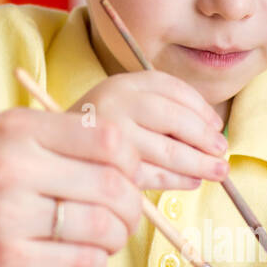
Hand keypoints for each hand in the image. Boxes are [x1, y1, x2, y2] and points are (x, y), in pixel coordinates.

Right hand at [0, 107, 146, 266]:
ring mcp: (10, 214)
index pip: (109, 140)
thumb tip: (123, 157)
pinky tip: (80, 252)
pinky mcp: (8, 259)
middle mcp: (14, 166)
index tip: (125, 176)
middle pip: (113, 186)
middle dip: (130, 206)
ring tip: (103, 235)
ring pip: (102, 226)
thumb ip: (55, 139)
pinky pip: (81, 260)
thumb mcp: (0, 135)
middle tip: (122, 214)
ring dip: (115, 235)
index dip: (130, 162)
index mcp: (18, 128)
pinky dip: (93, 258)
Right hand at [68, 69, 228, 191]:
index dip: (200, 107)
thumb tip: (213, 132)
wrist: (45, 153)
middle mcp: (113, 103)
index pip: (170, 88)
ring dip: (197, 163)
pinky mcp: (106, 166)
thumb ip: (159, 111)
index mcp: (121, 84)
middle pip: (172, 117)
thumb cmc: (94, 133)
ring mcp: (108, 135)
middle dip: (203, 137)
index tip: (216, 125)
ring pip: (165, 150)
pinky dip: (176, 179)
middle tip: (222, 152)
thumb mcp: (121, 107)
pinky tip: (190, 182)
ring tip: (217, 172)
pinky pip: (150, 174)